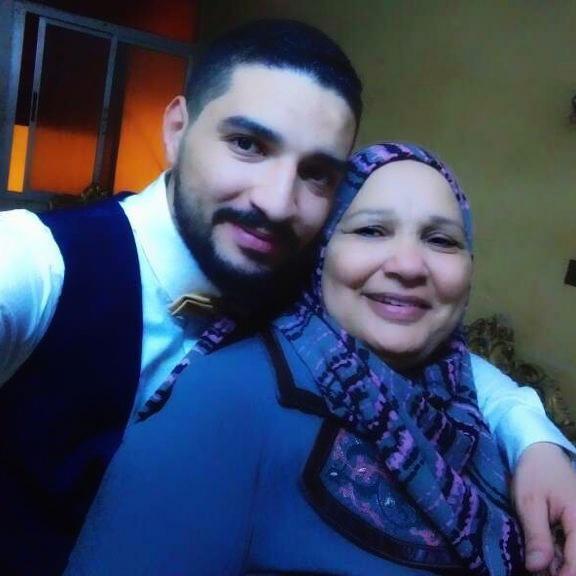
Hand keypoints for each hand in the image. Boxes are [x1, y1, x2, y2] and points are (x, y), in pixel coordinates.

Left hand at [512, 442, 575, 575]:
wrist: (540, 452)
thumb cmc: (535, 473)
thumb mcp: (529, 502)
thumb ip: (536, 536)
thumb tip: (536, 568)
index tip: (537, 574)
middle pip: (574, 563)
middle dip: (554, 570)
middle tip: (531, 564)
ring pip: (570, 558)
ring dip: (553, 564)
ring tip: (532, 556)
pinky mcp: (574, 529)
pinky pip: (568, 550)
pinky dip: (553, 555)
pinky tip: (538, 551)